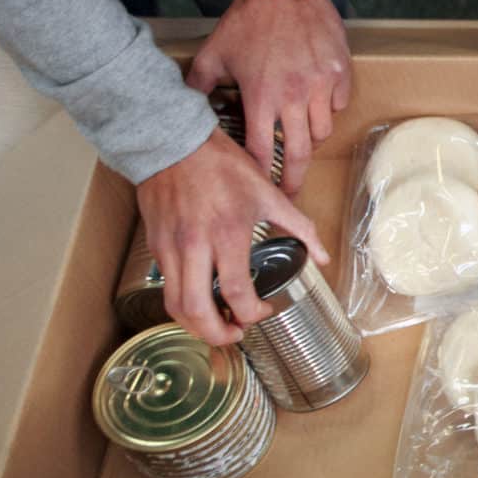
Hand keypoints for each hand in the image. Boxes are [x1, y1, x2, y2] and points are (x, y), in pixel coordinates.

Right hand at [135, 130, 328, 345]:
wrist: (173, 143)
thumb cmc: (221, 165)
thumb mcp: (268, 193)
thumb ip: (300, 227)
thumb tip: (323, 256)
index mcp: (227, 235)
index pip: (235, 293)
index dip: (251, 313)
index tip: (263, 310)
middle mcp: (194, 247)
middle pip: (197, 311)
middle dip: (217, 334)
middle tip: (236, 334)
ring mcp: (170, 248)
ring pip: (174, 305)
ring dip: (196, 324)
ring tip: (218, 323)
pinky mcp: (154, 246)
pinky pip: (165, 286)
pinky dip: (181, 303)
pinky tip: (201, 299)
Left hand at [186, 0, 350, 195]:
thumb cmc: (249, 21)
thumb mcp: (214, 53)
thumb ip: (198, 84)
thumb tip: (185, 106)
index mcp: (261, 96)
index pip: (259, 150)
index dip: (259, 173)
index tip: (258, 186)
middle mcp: (294, 96)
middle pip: (298, 154)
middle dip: (293, 178)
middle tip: (290, 191)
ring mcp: (320, 85)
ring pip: (321, 132)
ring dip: (309, 140)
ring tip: (300, 141)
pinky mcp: (340, 73)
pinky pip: (337, 105)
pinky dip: (327, 110)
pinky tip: (315, 104)